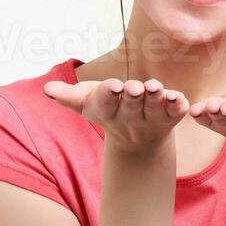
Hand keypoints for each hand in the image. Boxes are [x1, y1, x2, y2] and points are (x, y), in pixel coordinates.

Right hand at [42, 78, 189, 152]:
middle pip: (131, 105)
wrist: (138, 139)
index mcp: (108, 111)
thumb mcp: (87, 102)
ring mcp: (152, 117)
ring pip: (154, 107)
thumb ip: (68, 96)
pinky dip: (178, 105)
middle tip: (134, 87)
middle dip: (133, 95)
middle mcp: (131, 116)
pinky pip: (177, 112)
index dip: (109, 94)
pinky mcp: (172, 116)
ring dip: (156, 97)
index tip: (113, 85)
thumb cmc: (108, 109)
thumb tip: (47, 89)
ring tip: (156, 87)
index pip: (106, 102)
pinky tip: (177, 97)